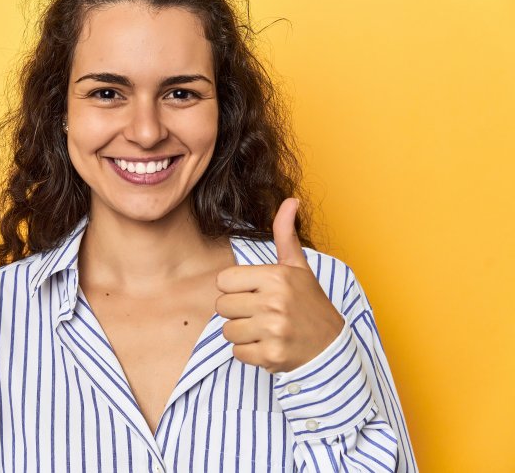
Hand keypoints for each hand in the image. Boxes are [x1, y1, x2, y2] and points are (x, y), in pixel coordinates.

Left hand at [215, 198, 344, 372]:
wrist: (331, 347)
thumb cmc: (309, 303)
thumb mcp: (298, 267)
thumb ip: (286, 234)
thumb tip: (289, 200)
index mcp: (276, 277)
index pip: (223, 281)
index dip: (235, 288)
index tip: (254, 293)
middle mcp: (274, 302)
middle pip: (222, 306)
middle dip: (237, 311)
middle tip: (261, 313)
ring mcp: (273, 330)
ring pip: (227, 331)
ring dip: (242, 333)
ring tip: (264, 330)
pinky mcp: (272, 355)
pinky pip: (237, 353)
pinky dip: (249, 353)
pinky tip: (268, 345)